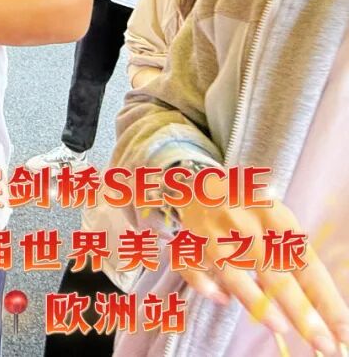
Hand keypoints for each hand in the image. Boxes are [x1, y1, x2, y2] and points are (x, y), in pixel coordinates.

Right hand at [177, 186, 348, 354]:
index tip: (343, 331)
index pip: (307, 266)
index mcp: (275, 217)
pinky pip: (195, 271)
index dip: (327, 301)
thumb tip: (317, 304)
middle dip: (303, 313)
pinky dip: (207, 287)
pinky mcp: (189, 243)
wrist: (197, 182)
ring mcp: (214, 235)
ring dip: (259, 303)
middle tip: (324, 344)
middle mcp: (245, 226)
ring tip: (282, 328)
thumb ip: (291, 253)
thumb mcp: (276, 218)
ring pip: (235, 275)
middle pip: (277, 275)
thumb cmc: (247, 208)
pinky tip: (223, 299)